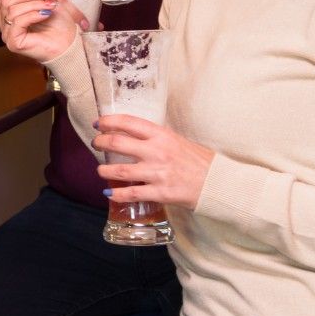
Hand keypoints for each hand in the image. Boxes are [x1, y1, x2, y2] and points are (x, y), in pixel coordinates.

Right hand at [0, 0, 81, 61]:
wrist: (70, 41)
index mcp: (10, 10)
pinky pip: (17, 22)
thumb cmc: (58, 21)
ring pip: (12, 10)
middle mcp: (6, 22)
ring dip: (35, 5)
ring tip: (50, 7)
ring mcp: (8, 33)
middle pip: (6, 0)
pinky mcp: (13, 42)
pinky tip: (45, 15)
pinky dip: (33, 15)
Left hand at [93, 114, 213, 209]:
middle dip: (100, 142)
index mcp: (162, 135)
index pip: (129, 122)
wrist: (218, 183)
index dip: (109, 121)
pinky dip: (116, 194)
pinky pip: (131, 194)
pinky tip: (109, 193)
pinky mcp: (160, 192)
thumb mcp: (178, 141)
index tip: (98, 123)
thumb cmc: (199, 161)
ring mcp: (157, 173)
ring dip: (104, 170)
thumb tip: (134, 136)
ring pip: (119, 170)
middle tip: (96, 144)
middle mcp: (157, 151)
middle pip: (118, 143)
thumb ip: (157, 139)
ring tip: (100, 171)